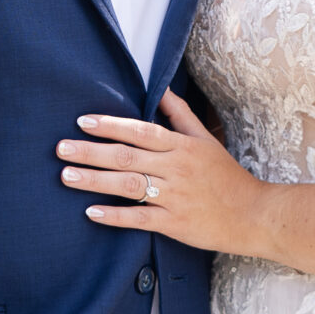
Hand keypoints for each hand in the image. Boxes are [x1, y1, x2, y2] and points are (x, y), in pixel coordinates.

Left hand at [59, 93, 271, 256]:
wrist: (253, 215)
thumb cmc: (226, 176)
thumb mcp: (206, 139)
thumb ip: (180, 114)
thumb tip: (161, 89)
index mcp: (182, 146)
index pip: (141, 131)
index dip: (111, 125)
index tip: (83, 121)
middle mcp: (176, 168)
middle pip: (127, 157)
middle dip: (91, 152)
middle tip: (61, 149)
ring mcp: (175, 196)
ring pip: (129, 185)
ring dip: (95, 180)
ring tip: (67, 177)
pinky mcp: (175, 223)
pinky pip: (140, 218)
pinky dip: (115, 215)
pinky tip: (91, 212)